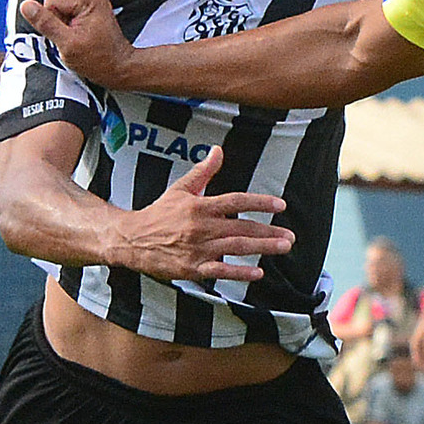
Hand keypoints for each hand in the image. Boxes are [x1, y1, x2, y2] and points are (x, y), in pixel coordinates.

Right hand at [25, 0, 128, 83]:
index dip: (54, 23)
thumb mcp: (67, 44)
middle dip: (59, 25)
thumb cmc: (99, 60)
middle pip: (54, 6)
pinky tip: (82, 38)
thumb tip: (25, 6)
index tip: (70, 37)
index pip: (50, 2)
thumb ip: (45, 23)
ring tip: (80, 40)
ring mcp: (91, 1)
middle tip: (75, 40)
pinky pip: (67, 16)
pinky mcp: (90, 9)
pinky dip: (70, 29)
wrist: (119, 68)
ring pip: (59, 12)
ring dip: (64, 29)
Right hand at [109, 148, 293, 283]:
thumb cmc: (159, 213)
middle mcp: (202, 227)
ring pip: (236, 247)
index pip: (236, 202)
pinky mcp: (192, 268)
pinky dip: (239, 272)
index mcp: (200, 206)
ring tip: (283, 247)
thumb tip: (218, 150)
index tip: (280, 206)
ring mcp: (198, 248)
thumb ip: (203, 172)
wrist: (132, 239)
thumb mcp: (180, 189)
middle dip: (269, 231)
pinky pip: (220, 270)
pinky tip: (258, 273)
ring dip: (262, 248)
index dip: (260, 203)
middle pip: (241, 227)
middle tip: (290, 235)